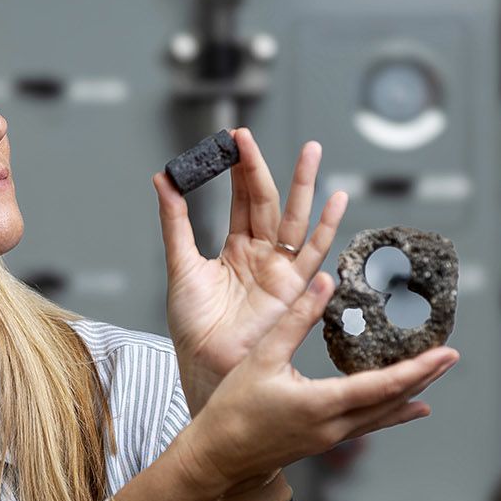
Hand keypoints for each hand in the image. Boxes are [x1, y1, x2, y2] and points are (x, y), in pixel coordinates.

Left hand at [154, 128, 348, 415]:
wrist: (205, 364)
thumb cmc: (193, 325)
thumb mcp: (180, 265)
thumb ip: (175, 223)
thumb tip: (163, 179)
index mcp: (236, 248)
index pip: (241, 198)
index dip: (238, 169)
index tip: (233, 139)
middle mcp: (262, 255)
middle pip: (266, 201)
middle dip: (261, 168)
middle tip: (250, 136)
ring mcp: (280, 270)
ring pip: (295, 218)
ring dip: (304, 185)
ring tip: (311, 150)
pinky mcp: (293, 289)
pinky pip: (313, 253)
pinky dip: (327, 227)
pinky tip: (337, 200)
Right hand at [171, 273, 458, 497]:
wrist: (216, 456)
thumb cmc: (232, 409)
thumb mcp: (262, 356)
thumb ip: (296, 319)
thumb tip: (324, 282)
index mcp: (321, 404)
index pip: (382, 385)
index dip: (419, 368)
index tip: (445, 353)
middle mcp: (333, 426)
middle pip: (392, 400)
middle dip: (424, 377)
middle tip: (451, 355)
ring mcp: (330, 437)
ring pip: (383, 414)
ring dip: (411, 393)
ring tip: (435, 375)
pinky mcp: (323, 440)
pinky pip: (369, 425)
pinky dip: (394, 413)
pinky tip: (413, 409)